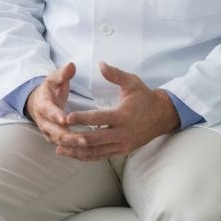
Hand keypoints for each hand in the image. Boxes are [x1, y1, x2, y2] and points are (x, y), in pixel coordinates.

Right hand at [25, 62, 80, 149]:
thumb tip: (72, 65)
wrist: (38, 102)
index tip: (65, 119)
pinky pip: (64, 146)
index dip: (56, 115)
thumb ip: (63, 74)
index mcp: (42, 104)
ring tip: (88, 145)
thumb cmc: (49, 89)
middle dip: (69, 136)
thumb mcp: (54, 79)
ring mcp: (48, 132)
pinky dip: (73, 149)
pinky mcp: (54, 139)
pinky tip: (87, 150)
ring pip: (60, 142)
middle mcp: (43, 121)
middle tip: (84, 139)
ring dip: (73, 145)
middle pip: (55, 131)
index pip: (48, 111)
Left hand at [58, 63, 180, 161]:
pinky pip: (102, 156)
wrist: (162, 116)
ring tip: (60, 150)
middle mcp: (122, 134)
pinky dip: (87, 156)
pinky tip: (74, 154)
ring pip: (96, 152)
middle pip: (95, 139)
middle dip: (75, 139)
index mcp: (123, 116)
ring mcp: (122, 145)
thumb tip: (100, 64)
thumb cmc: (144, 97)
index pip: (99, 118)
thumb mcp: (132, 82)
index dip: (82, 118)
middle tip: (58, 136)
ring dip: (77, 152)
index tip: (66, 118)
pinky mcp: (122, 151)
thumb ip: (115, 74)